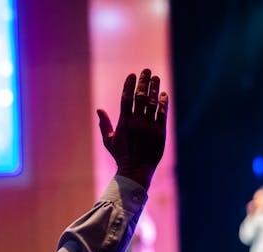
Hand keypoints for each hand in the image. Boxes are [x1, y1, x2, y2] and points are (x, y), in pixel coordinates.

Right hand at [97, 68, 167, 188]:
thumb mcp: (108, 140)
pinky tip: (163, 94)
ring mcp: (149, 126)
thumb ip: (104, 124)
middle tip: (146, 70)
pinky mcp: (160, 131)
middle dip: (143, 82)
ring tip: (156, 78)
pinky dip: (163, 102)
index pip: (126, 98)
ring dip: (154, 88)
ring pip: (152, 102)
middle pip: (140, 96)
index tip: (132, 74)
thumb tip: (99, 110)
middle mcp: (136, 122)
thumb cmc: (121, 156)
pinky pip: (162, 113)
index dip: (129, 85)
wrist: (136, 170)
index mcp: (124, 122)